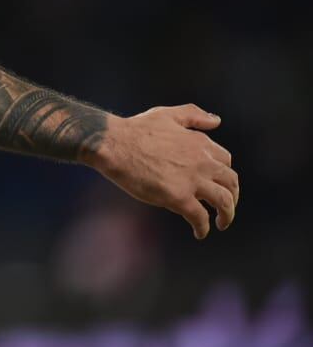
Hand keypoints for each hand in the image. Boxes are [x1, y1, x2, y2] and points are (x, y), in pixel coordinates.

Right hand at [91, 104, 238, 238]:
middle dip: (233, 196)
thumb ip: (193, 115)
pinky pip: (200, 218)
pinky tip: (199, 233)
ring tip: (221, 223)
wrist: (113, 144)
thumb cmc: (135, 130)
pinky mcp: (179, 198)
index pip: (226, 162)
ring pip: (223, 202)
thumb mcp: (167, 114)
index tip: (217, 183)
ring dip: (227, 215)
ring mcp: (192, 181)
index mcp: (200, 143)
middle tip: (225, 207)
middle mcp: (202, 162)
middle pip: (231, 183)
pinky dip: (203, 227)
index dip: (224, 174)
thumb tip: (217, 121)